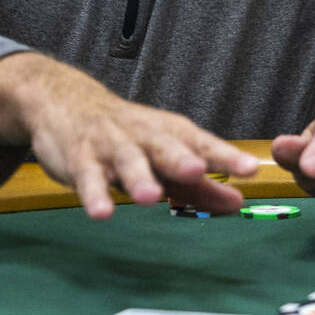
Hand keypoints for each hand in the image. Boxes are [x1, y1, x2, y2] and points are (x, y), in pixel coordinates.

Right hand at [0, 53, 258, 218]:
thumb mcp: (161, 158)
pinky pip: (87, 176)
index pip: (200, 143)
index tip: (250, 169)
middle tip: (198, 170)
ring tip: (150, 198)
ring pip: (126, 159)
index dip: (224, 155)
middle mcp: (142, 135)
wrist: (64, 101)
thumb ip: (198, 185)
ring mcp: (110, 144)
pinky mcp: (80, 157)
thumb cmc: (124, 135)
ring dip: (138, 177)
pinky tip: (100, 213)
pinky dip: (93, 194)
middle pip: (163, 145)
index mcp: (167, 133)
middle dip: (180, 158)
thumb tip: (238, 203)